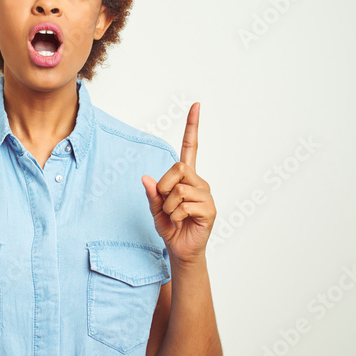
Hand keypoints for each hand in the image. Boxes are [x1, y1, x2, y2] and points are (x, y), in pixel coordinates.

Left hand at [142, 102, 215, 263]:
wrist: (182, 250)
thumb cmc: (171, 227)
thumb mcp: (156, 209)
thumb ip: (152, 194)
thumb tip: (146, 178)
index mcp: (187, 178)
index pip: (191, 147)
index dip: (192, 127)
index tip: (196, 106)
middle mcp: (199, 183)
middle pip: (178, 168)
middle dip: (164, 186)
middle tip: (165, 202)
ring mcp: (206, 195)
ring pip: (178, 189)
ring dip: (168, 206)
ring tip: (174, 216)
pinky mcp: (209, 209)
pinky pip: (184, 205)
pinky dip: (175, 215)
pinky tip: (181, 222)